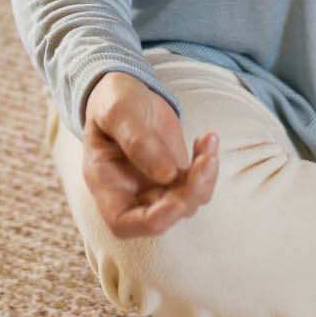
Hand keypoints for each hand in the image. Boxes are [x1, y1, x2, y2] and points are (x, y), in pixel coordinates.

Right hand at [82, 71, 219, 237]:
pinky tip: (208, 139)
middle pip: (164, 216)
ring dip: (205, 178)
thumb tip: (166, 175)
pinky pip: (198, 183)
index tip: (178, 198)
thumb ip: (137, 141)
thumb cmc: (113, 102)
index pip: (124, 223)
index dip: (154, 219)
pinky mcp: (175, 176)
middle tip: (207, 161)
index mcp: (106, 186)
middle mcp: (130, 194)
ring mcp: (155, 187)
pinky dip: (208, 165)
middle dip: (191, 194)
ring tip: (209, 141)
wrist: (125, 93)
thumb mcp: (117, 111)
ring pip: (187, 202)